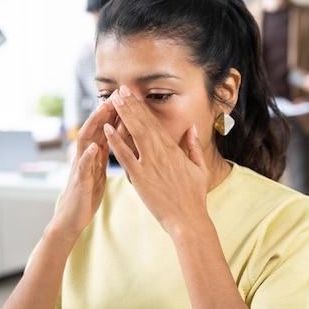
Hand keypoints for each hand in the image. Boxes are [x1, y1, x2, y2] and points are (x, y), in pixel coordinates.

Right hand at [54, 99, 116, 236]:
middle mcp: (85, 156)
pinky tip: (94, 146)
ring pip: (85, 141)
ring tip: (103, 109)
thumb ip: (106, 153)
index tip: (127, 96)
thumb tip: (119, 135)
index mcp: (94, 153)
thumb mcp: (99, 169)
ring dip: (94, 124)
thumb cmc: (87, 194)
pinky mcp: (79, 183)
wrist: (72, 218)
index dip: (115, 112)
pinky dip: (87, 156)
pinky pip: (82, 167)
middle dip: (105, 110)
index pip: (105, 128)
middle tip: (116, 92)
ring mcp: (80, 167)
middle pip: (95, 128)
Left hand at [104, 86, 209, 233]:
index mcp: (174, 150)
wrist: (188, 219)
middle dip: (131, 105)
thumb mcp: (200, 168)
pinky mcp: (140, 178)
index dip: (143, 108)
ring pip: (134, 134)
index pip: (155, 124)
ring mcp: (150, 164)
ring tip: (113, 100)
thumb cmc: (195, 197)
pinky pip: (125, 156)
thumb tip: (191, 129)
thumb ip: (194, 147)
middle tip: (120, 89)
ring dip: (123, 116)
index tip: (134, 96)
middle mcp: (161, 153)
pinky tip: (107, 129)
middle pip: (143, 123)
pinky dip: (115, 142)